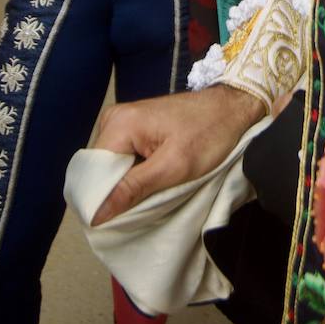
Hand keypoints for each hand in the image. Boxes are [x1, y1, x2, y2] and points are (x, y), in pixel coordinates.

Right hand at [91, 83, 264, 224]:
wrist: (231, 108)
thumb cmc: (209, 132)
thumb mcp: (174, 167)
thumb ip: (132, 188)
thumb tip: (95, 214)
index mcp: (119, 123)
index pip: (93, 174)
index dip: (103, 199)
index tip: (123, 216)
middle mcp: (114, 119)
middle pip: (101, 171)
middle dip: (117, 192)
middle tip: (142, 205)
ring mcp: (124, 122)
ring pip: (113, 168)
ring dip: (128, 185)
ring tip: (151, 192)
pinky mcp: (134, 128)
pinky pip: (124, 159)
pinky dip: (136, 174)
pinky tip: (152, 180)